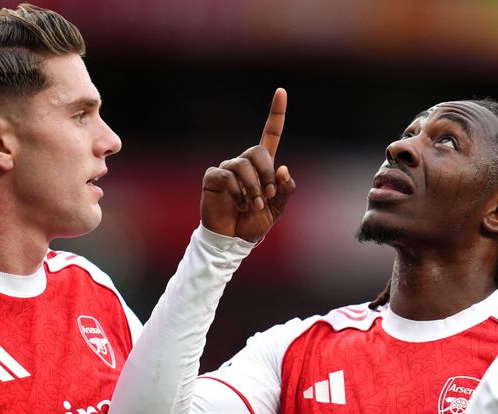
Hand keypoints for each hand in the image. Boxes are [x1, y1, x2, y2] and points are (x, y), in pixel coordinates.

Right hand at [200, 88, 295, 242]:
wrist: (234, 239)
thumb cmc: (255, 222)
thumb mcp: (277, 207)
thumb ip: (284, 189)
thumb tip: (282, 167)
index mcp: (263, 166)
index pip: (271, 134)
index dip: (276, 113)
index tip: (281, 90)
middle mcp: (244, 162)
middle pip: (258, 151)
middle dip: (267, 175)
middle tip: (267, 196)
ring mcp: (227, 168)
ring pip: (243, 166)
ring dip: (253, 189)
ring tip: (253, 206)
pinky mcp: (213, 177)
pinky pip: (227, 176)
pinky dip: (237, 192)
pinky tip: (238, 204)